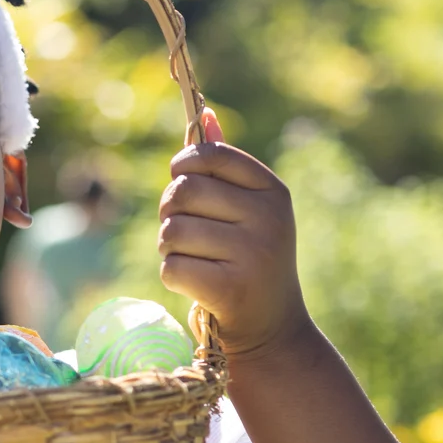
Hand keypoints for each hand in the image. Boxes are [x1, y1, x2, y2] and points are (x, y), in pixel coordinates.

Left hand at [158, 106, 310, 357]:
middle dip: (169, 212)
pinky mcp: (231, 289)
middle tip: (186, 233)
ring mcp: (253, 253)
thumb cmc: (248, 260)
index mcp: (272, 190)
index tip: (188, 190)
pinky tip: (197, 285)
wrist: (272, 329)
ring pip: (170, 232)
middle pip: (180, 192)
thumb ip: (223, 166)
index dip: (182, 170)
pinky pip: (171, 268)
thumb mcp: (247, 209)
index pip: (206, 154)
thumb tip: (204, 113)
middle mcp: (269, 217)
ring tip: (197, 261)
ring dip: (170, 249)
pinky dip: (174, 277)